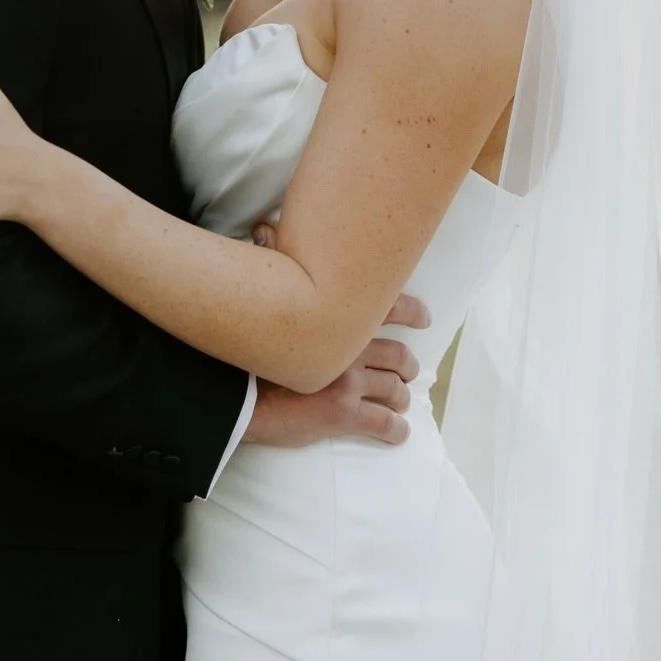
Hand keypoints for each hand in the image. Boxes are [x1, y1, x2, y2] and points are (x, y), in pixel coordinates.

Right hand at [243, 220, 427, 448]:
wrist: (236, 388)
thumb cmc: (248, 338)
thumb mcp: (263, 292)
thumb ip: (271, 259)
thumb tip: (262, 229)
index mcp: (339, 317)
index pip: (388, 306)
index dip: (412, 312)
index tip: (424, 318)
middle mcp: (351, 348)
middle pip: (397, 355)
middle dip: (407, 364)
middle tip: (409, 370)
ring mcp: (349, 382)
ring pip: (393, 388)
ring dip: (402, 395)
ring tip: (401, 400)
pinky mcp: (343, 413)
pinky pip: (382, 423)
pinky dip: (395, 429)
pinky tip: (398, 432)